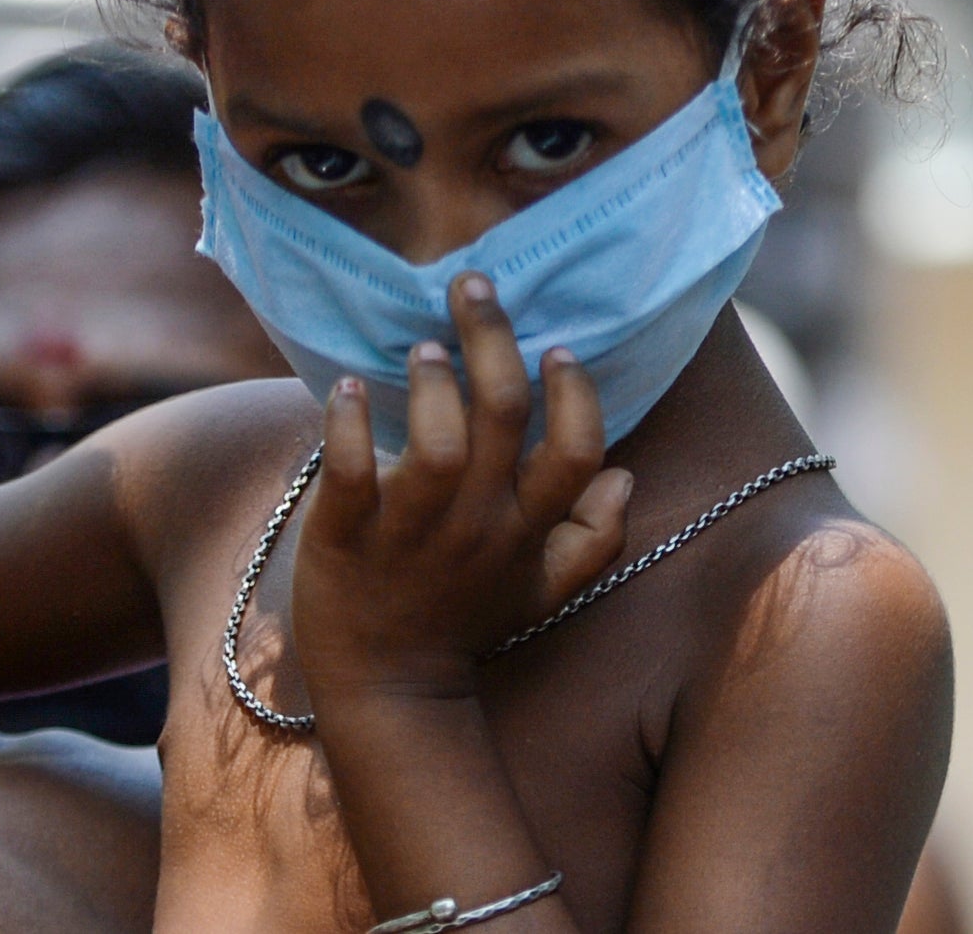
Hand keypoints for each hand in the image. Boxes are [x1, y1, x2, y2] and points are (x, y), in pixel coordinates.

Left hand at [290, 272, 630, 703]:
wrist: (387, 688)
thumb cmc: (465, 620)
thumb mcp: (542, 589)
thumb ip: (592, 537)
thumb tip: (628, 475)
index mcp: (525, 529)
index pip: (576, 455)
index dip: (576, 396)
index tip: (558, 346)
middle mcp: (477, 526)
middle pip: (503, 419)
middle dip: (491, 339)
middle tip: (472, 285)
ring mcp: (410, 533)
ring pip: (438, 444)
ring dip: (432, 383)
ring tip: (422, 345)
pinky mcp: (344, 537)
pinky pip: (350, 473)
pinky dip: (346, 424)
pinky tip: (345, 384)